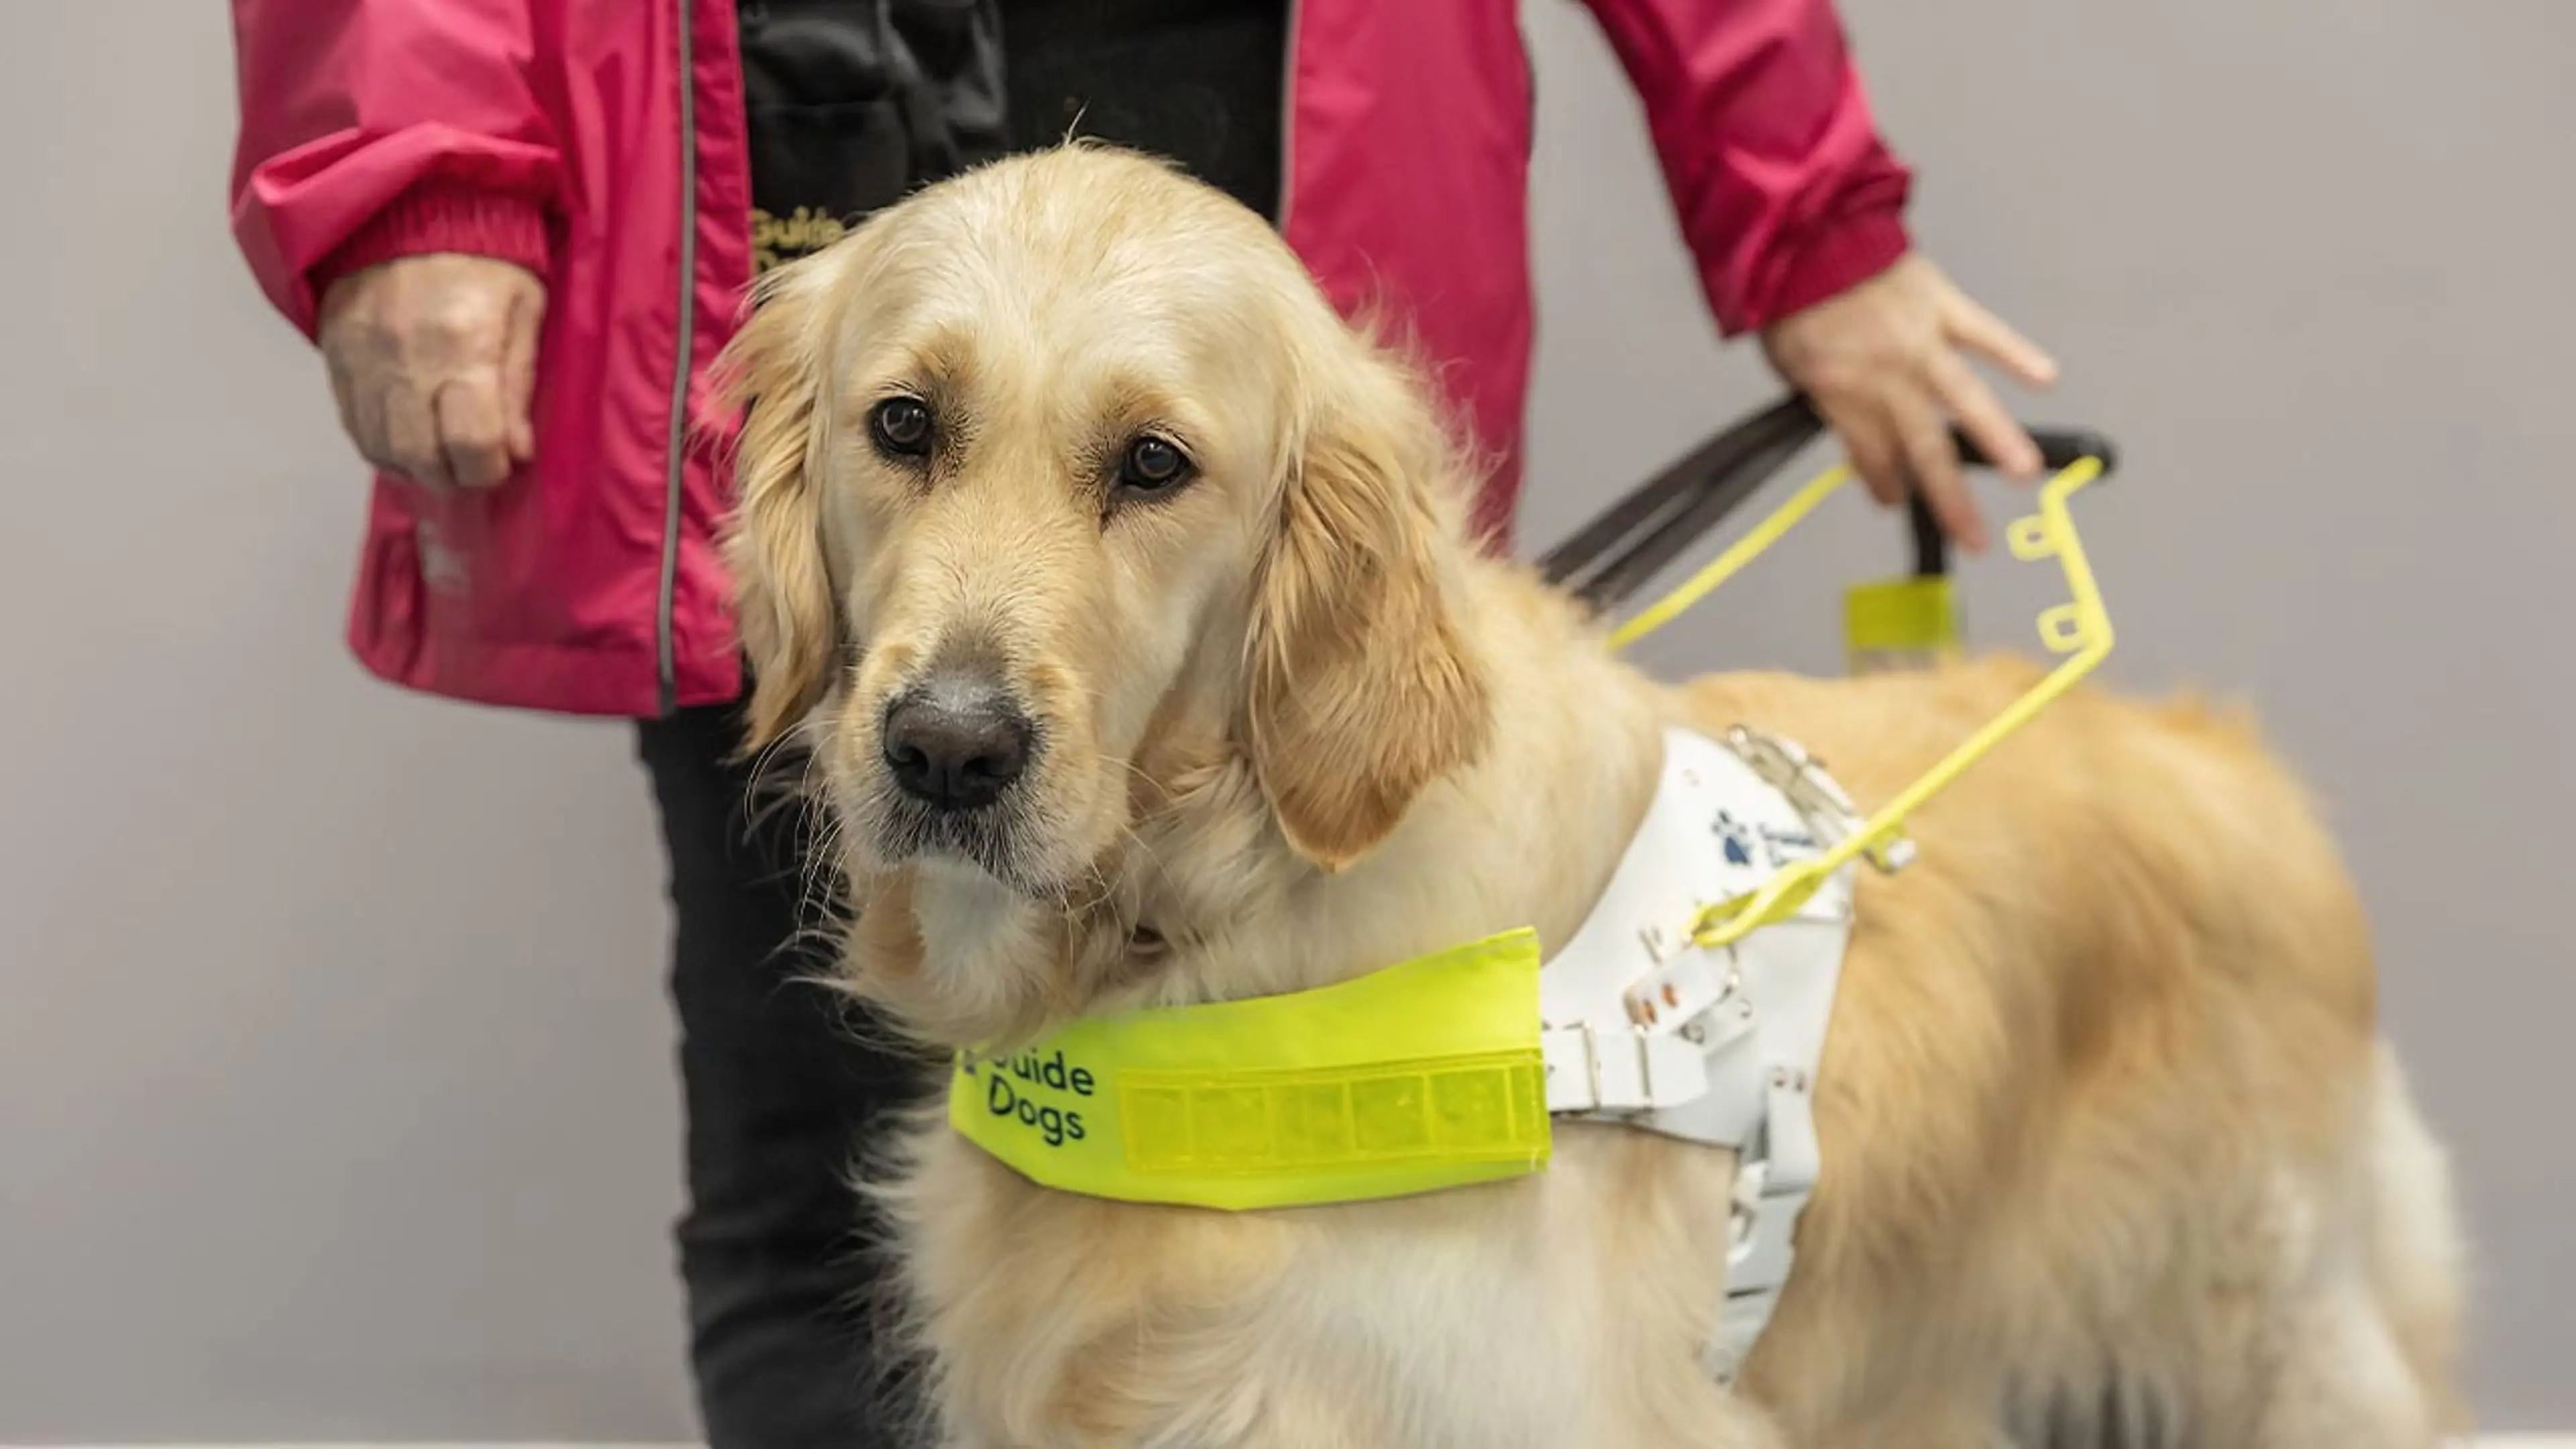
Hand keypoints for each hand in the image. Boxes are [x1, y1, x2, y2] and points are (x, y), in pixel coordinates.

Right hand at [317, 253, 545, 489]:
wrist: (409, 204)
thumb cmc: (486, 257)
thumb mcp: (525, 310)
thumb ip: (519, 384)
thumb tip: (518, 451)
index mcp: (462, 343)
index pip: (470, 441)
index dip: (489, 469)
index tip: (502, 463)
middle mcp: (405, 357)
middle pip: (420, 456)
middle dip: (453, 476)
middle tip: (473, 466)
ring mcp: (363, 359)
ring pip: (381, 447)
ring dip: (416, 466)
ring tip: (442, 455)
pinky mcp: (336, 356)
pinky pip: (353, 425)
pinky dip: (383, 445)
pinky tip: (408, 439)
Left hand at [1760, 254, 2057, 552]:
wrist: (1799, 233)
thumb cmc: (1791, 297)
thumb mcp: (1791, 365)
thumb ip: (1828, 405)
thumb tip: (1857, 445)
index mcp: (1841, 391)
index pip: (1872, 455)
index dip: (1885, 483)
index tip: (1896, 499)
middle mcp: (1885, 373)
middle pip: (1923, 447)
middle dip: (1948, 499)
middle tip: (1974, 538)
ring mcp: (1917, 339)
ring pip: (1963, 399)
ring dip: (1997, 440)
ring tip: (2023, 473)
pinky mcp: (1941, 303)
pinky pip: (1985, 333)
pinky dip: (2017, 354)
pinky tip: (2045, 377)